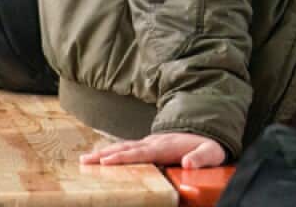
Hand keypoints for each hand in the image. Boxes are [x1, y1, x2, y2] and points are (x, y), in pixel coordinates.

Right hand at [81, 132, 226, 167]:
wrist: (208, 132)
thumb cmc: (209, 146)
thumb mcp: (211, 152)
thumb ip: (201, 158)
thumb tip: (188, 163)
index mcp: (166, 147)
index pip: (141, 153)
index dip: (123, 157)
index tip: (106, 161)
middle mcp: (154, 142)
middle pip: (126, 149)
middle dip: (104, 155)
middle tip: (84, 161)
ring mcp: (150, 142)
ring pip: (123, 147)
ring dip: (104, 152)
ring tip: (84, 159)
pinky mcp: (149, 145)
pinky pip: (127, 148)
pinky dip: (112, 151)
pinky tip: (101, 156)